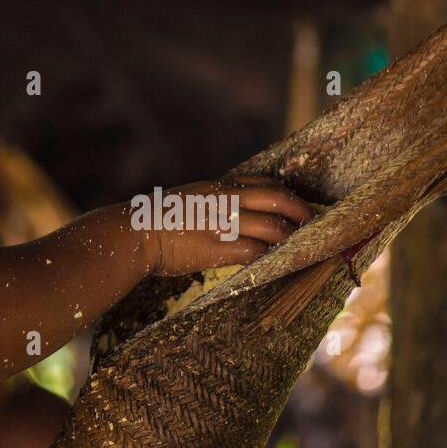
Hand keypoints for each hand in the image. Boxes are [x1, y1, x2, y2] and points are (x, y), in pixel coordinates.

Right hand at [148, 176, 312, 276]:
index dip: (286, 194)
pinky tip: (275, 264)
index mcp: (219, 186)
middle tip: (312, 224)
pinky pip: (255, 252)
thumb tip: (235, 213)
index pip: (264, 183)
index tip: (297, 204)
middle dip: (300, 212)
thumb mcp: (191, 198)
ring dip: (290, 238)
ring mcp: (223, 223)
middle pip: (278, 199)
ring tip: (299, 247)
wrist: (135, 232)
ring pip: (272, 227)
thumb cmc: (158, 219)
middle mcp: (225, 200)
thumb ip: (215, 202)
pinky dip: (270, 257)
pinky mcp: (217, 248)